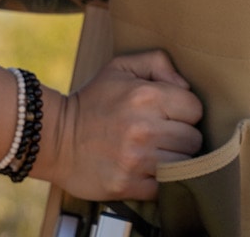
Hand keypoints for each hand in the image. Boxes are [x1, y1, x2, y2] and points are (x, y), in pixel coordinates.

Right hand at [45, 51, 202, 200]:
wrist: (55, 137)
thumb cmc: (94, 100)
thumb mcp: (121, 67)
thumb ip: (157, 63)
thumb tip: (185, 86)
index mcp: (145, 96)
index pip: (195, 108)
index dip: (186, 110)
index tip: (172, 113)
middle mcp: (144, 128)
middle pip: (194, 139)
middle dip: (183, 135)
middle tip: (164, 133)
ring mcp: (136, 160)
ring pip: (184, 165)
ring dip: (175, 160)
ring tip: (158, 151)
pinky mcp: (128, 186)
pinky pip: (165, 187)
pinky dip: (161, 181)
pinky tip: (148, 169)